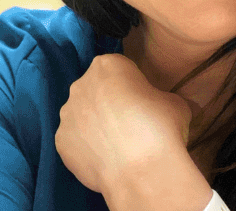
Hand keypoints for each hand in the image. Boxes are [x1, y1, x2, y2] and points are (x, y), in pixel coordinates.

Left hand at [55, 54, 212, 210]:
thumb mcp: (175, 104)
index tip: (143, 106)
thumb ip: (163, 98)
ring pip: (82, 116)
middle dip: (109, 106)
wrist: (142, 170)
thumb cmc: (160, 128)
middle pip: (96, 91)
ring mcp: (67, 113)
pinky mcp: (60, 140)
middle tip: (130, 128)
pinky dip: (87, 150)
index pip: (119, 71)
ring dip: (96, 127)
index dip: (133, 88)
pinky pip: (75, 142)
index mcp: (107, 65)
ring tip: (118, 149)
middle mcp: (80, 84)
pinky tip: (106, 162)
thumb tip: (168, 106)